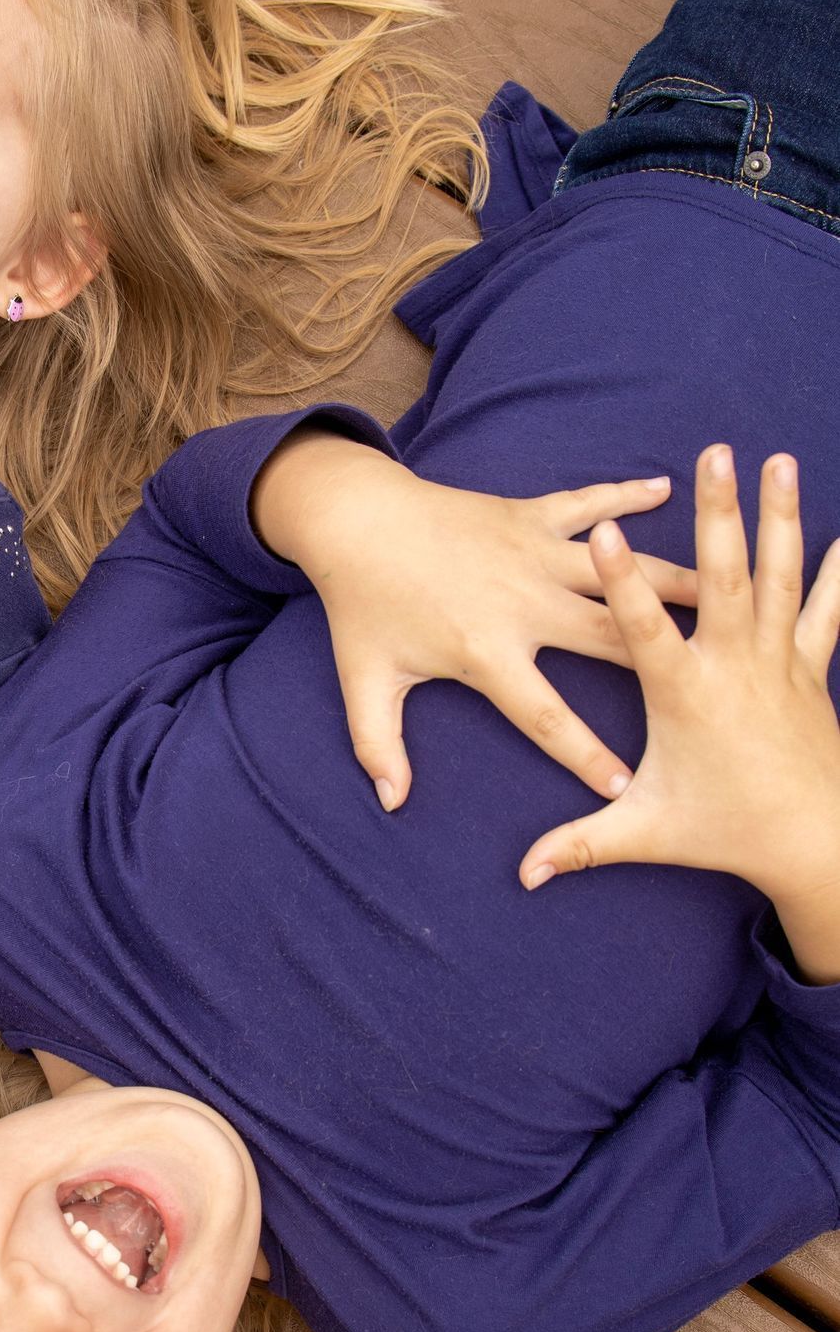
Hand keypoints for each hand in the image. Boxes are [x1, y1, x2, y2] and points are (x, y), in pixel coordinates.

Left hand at [252, 433, 697, 806]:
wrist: (353, 519)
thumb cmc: (361, 606)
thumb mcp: (364, 682)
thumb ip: (378, 746)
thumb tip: (390, 802)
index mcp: (487, 651)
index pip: (545, 717)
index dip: (586, 756)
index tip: (627, 786)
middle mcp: (522, 602)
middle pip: (609, 638)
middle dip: (667, 658)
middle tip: (724, 677)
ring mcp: (531, 553)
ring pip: (617, 569)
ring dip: (672, 577)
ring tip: (727, 589)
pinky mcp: (530, 514)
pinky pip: (589, 501)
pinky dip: (626, 493)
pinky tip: (670, 490)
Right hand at [520, 447, 839, 979]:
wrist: (816, 844)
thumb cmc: (724, 834)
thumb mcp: (645, 835)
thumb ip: (581, 845)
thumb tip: (523, 874)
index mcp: (684, 697)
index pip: (643, 629)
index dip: (625, 581)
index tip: (608, 531)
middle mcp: (733, 668)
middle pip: (723, 577)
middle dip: (719, 514)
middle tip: (717, 456)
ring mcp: (777, 662)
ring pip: (778, 575)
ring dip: (778, 516)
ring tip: (779, 461)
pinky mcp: (808, 669)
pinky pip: (825, 609)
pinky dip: (835, 570)